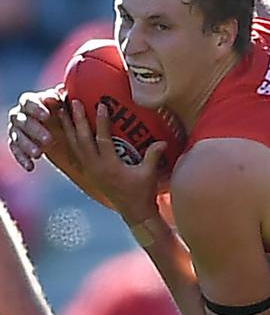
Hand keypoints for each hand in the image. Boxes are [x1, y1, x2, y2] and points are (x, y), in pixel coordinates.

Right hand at [7, 87, 70, 171]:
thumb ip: (63, 99)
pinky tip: (31, 166)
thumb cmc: (64, 112)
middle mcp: (20, 114)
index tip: (47, 116)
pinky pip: (16, 151)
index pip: (28, 101)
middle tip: (49, 139)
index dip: (36, 108)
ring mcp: (16, 129)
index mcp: (31, 102)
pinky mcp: (16, 144)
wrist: (60, 129)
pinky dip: (22, 159)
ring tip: (39, 153)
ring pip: (18, 137)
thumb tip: (63, 90)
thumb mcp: (66, 106)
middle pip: (23, 120)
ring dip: (28, 145)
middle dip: (34, 130)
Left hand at [60, 100, 166, 223]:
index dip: (102, 121)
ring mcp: (89, 171)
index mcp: (109, 166)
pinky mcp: (88, 174)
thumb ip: (153, 155)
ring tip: (62, 111)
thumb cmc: (143, 193)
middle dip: (77, 120)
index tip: (101, 104)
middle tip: (73, 102)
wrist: (134, 213)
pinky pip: (75, 154)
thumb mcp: (149, 173)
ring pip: (74, 146)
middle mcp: (95, 168)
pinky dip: (69, 141)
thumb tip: (163, 141)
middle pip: (82, 140)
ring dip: (68, 128)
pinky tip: (67, 131)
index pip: (102, 139)